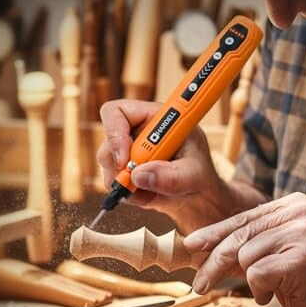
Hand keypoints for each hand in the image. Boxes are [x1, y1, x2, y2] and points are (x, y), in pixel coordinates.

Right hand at [97, 99, 227, 232]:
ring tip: (151, 191)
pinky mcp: (123, 169)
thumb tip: (139, 176)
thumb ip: (170, 176)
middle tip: (134, 183)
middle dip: (117, 165)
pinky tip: (148, 195)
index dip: (115, 132)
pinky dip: (128, 194)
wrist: (196, 193)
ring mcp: (128, 150)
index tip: (124, 159)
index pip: (119, 111)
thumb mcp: (193, 175)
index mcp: (155, 118)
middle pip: (108, 139)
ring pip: (106, 162)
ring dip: (125, 182)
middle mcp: (137, 130)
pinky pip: (112, 181)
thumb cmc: (198, 174)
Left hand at [184, 192, 305, 306]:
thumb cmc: (302, 280)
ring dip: (250, 279)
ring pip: (246, 255)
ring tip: (267, 287)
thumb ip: (242, 244)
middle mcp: (300, 211)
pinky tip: (275, 294)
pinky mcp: (303, 256)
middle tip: (198, 283)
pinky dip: (260, 289)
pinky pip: (257, 273)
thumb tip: (198, 244)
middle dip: (214, 261)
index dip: (214, 233)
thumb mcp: (270, 253)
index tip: (191, 244)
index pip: (243, 217)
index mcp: (293, 204)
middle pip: (240, 235)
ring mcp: (304, 232)